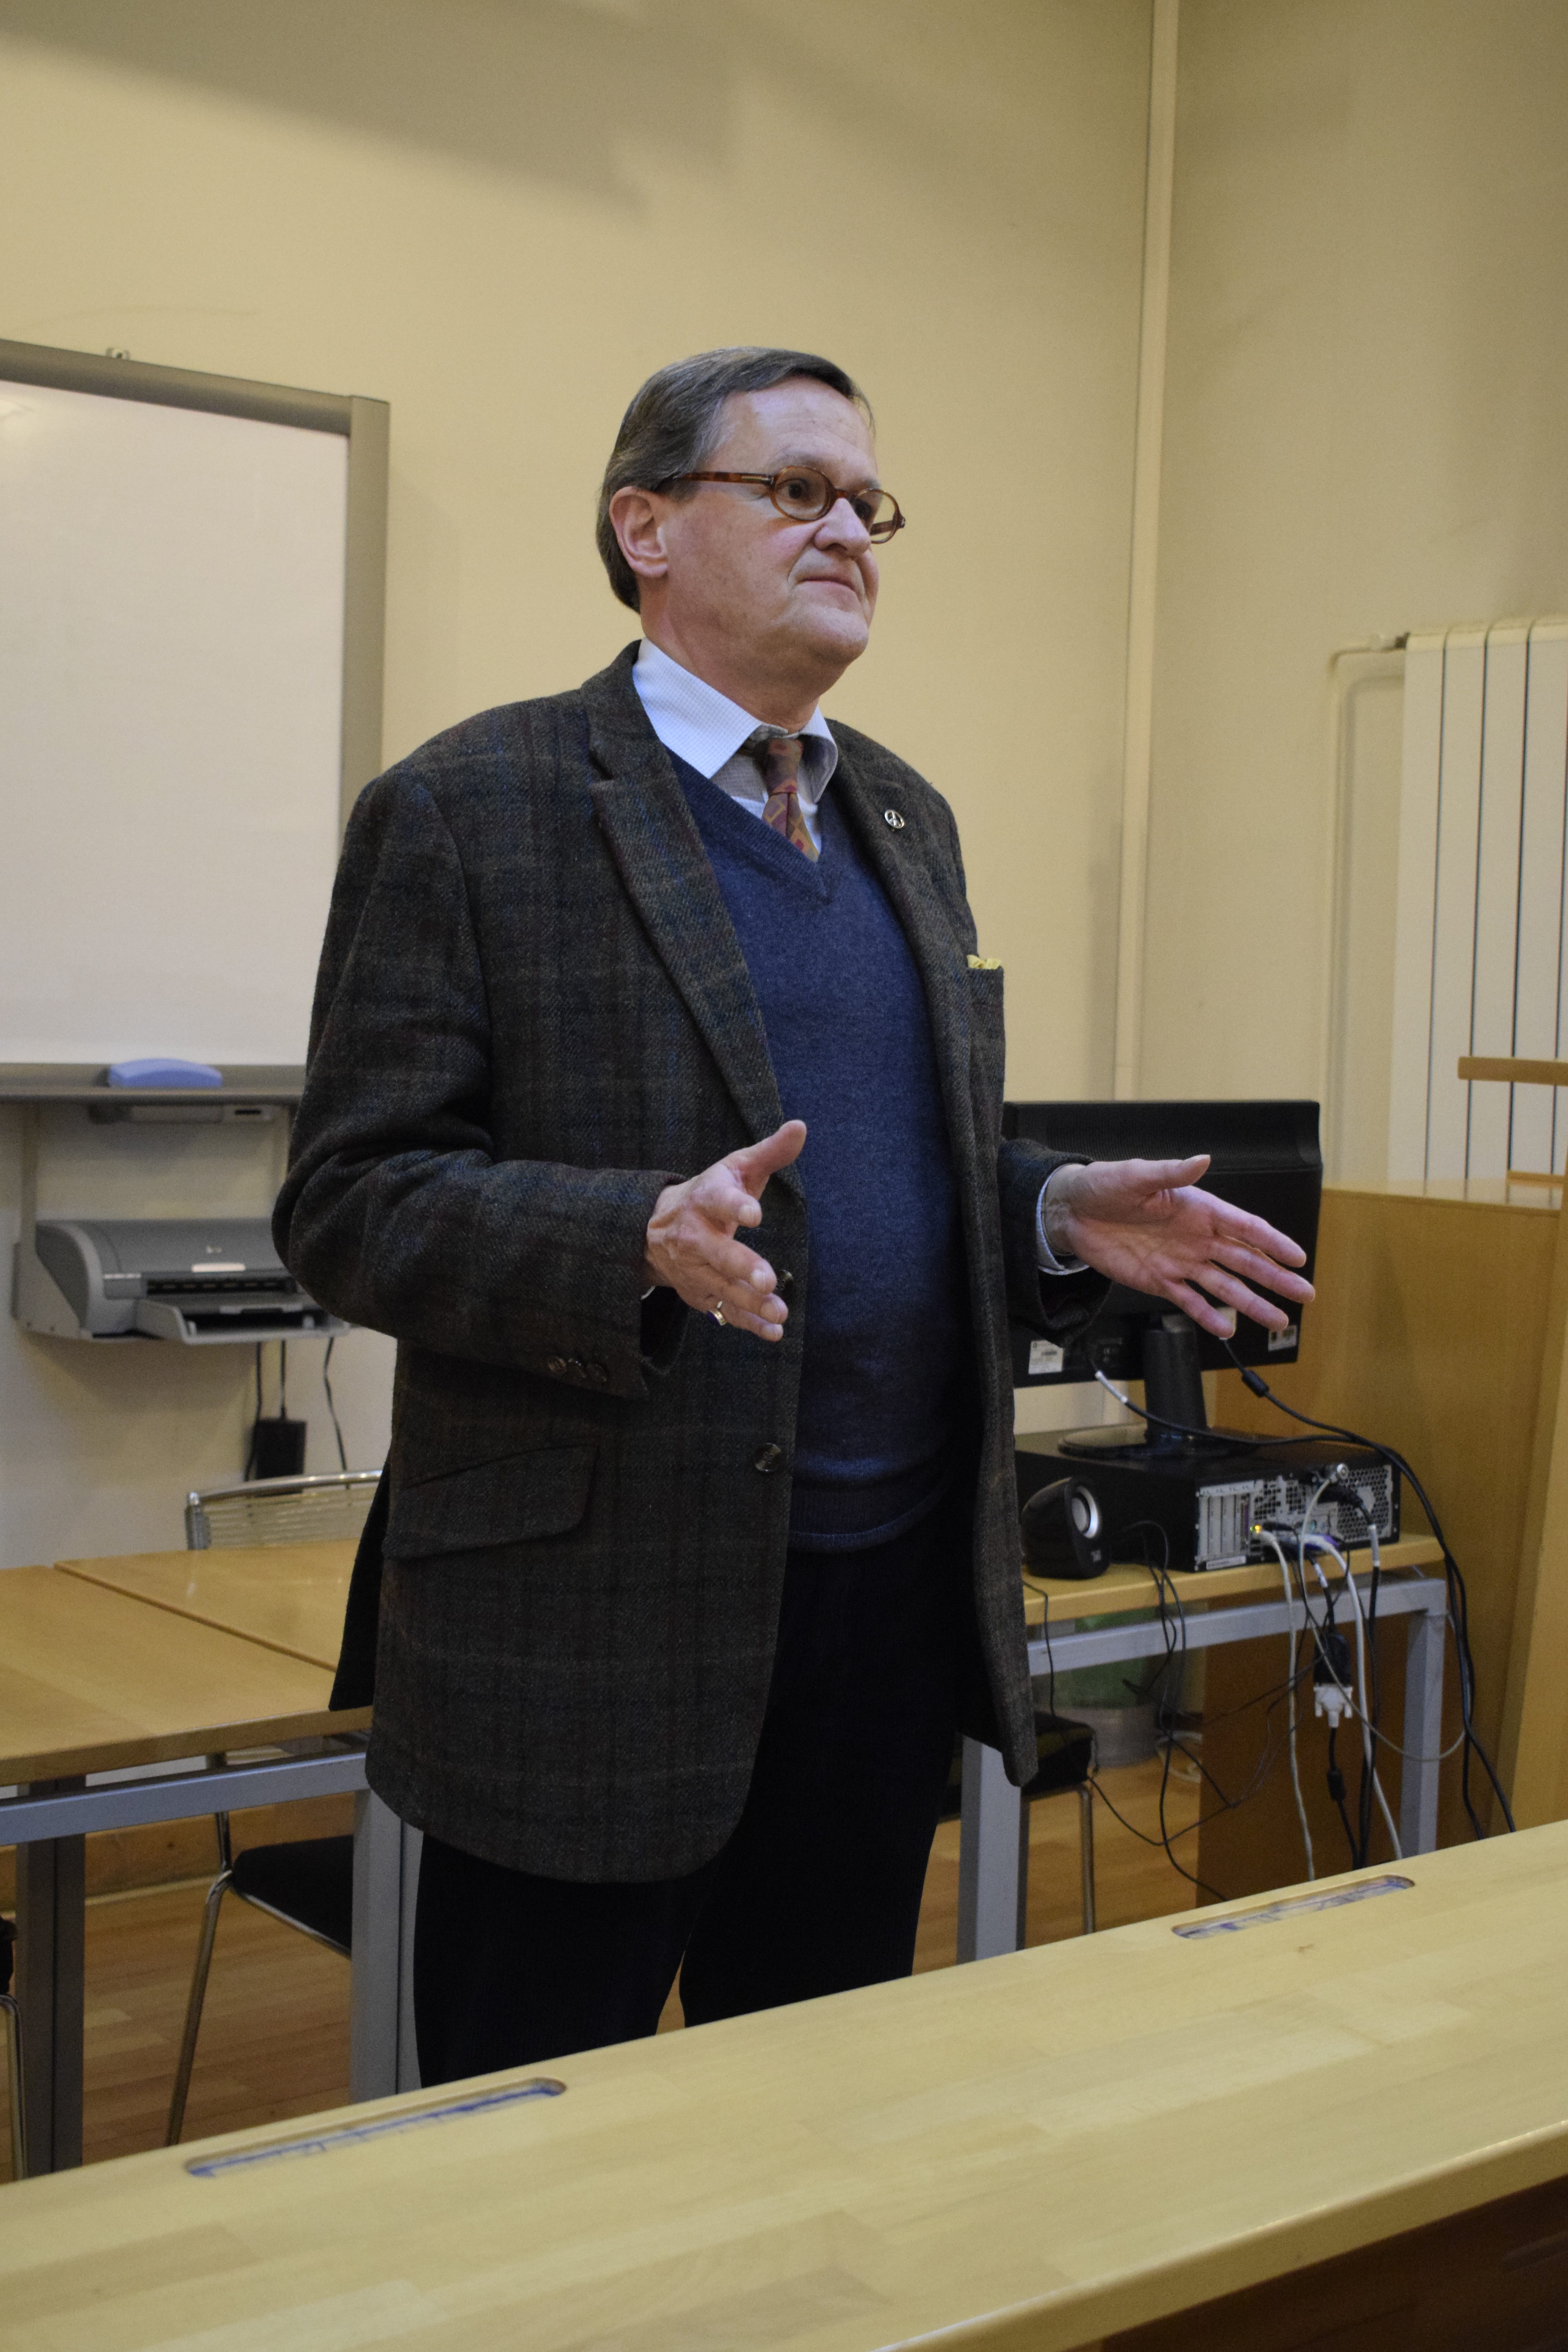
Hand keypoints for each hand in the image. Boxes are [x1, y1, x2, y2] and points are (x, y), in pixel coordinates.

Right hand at [644, 1120, 805, 1340]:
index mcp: (705, 1198)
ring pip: (723, 1287)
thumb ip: (770, 1152)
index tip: (755, 1214)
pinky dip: (749, 1323)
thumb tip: (801, 1127)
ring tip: (779, 1311)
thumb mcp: (736, 1168)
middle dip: (741, 1267)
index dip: (735, 1206)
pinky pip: (726, 1311)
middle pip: (717, 1253)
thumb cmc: (711, 1194)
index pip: (718, 1200)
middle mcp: (695, 1236)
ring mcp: (695, 1268)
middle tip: (766, 1279)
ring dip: (751, 1302)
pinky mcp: (700, 1292)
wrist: (658, 1228)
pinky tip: (774, 1331)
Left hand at [1043, 1156, 1313, 1339]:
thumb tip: (1202, 1159)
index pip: (1245, 1227)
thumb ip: (1171, 1172)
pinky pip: (1189, 1301)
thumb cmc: (1106, 1185)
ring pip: (1224, 1286)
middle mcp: (1197, 1238)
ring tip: (1278, 1321)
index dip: (1273, 1242)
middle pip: (1245, 1261)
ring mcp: (1181, 1262)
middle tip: (1305, 1294)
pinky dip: (1207, 1316)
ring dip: (1251, 1303)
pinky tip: (1227, 1330)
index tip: (1298, 1257)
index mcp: (1199, 1208)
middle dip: (1276, 1278)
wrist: (1073, 1211)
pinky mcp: (1160, 1281)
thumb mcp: (1137, 1175)